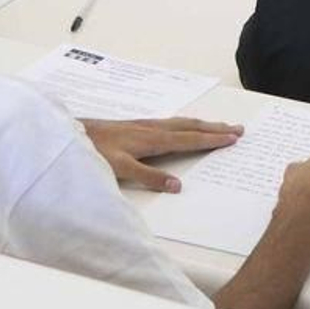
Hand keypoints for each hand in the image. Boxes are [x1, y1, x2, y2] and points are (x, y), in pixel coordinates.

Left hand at [82, 117, 242, 191]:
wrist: (71, 135)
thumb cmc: (93, 152)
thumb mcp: (120, 169)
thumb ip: (149, 177)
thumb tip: (178, 185)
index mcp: (152, 139)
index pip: (188, 139)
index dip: (211, 139)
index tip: (233, 138)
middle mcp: (151, 128)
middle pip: (190, 127)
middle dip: (214, 128)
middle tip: (238, 128)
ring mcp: (144, 125)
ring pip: (180, 122)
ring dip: (202, 124)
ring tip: (219, 125)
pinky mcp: (136, 126)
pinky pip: (170, 122)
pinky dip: (185, 124)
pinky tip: (183, 125)